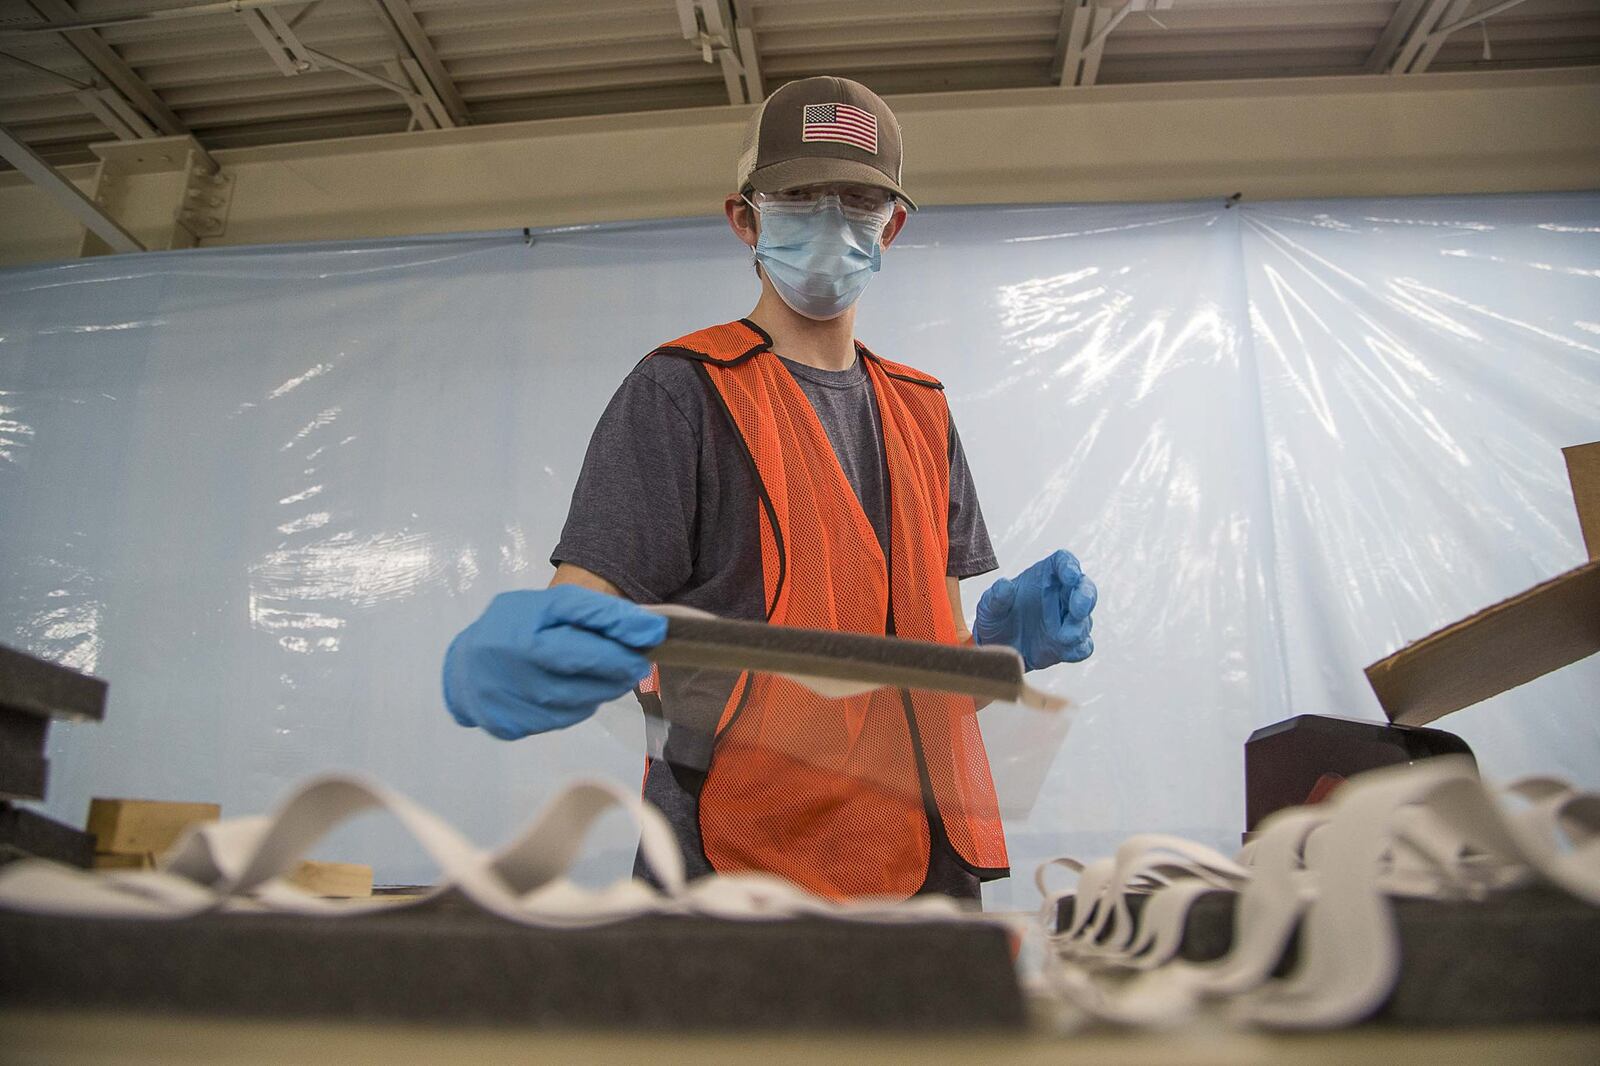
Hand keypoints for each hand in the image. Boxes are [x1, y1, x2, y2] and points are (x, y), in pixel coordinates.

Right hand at [442, 586, 666, 739]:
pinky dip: (581, 704)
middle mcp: (515, 663)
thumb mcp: (546, 606)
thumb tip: (646, 629)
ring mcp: (512, 699)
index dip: (622, 627)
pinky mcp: (512, 725)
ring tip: (609, 674)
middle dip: (621, 664)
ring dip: (605, 687)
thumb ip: (591, 612)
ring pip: (581, 698)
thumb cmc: (512, 629)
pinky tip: (578, 691)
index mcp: (525, 628)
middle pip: (586, 667)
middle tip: (638, 661)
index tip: (655, 631)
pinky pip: (565, 717)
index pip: (582, 622)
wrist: (462, 670)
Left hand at [973, 550, 1095, 670]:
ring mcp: (1067, 620)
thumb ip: (996, 596)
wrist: (996, 650)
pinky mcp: (1069, 644)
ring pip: (1085, 619)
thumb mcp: (988, 607)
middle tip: (1078, 609)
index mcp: (1044, 577)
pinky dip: (1080, 647)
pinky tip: (1067, 650)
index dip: (1070, 566)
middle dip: (1086, 596)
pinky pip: (1084, 646)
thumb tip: (1004, 585)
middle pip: (1084, 587)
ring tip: (1062, 637)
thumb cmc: (995, 619)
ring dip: (1078, 627)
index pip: (1063, 562)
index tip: (1070, 575)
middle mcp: (1060, 595)